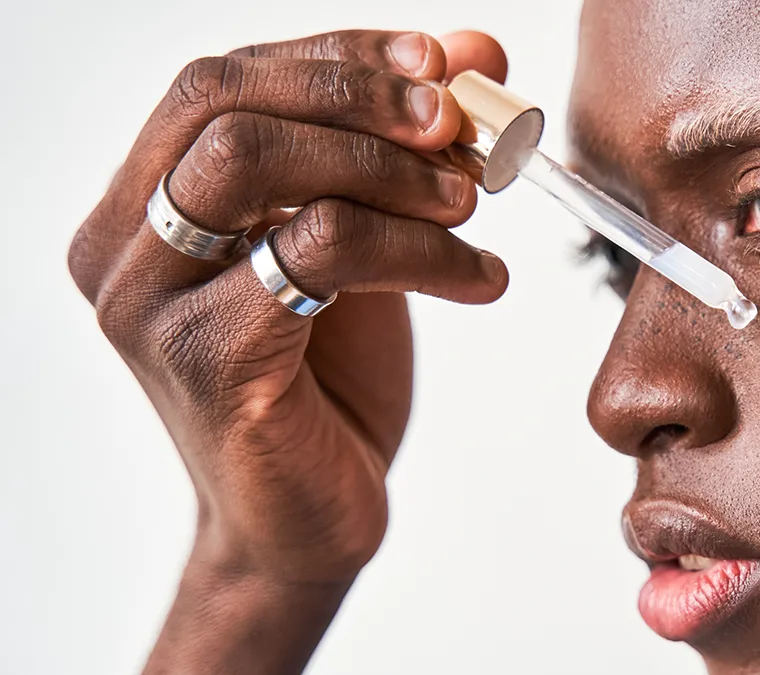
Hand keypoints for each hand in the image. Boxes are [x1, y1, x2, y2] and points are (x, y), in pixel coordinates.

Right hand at [68, 30, 508, 673]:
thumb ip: (396, 155)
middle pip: (224, 104)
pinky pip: (317, 254)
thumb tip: (475, 53)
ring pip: (256, 165)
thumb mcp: (363, 244)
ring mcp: (148, 305)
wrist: (306, 516)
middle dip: (359, 98)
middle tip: (457, 126)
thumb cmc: (327, 381)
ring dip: (389, 171)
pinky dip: (421, 251)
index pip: (225, 81)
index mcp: (145, 202)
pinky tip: (482, 279)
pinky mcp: (206, 362)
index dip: (338, 56)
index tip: (441, 62)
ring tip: (471, 206)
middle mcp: (124, 245)